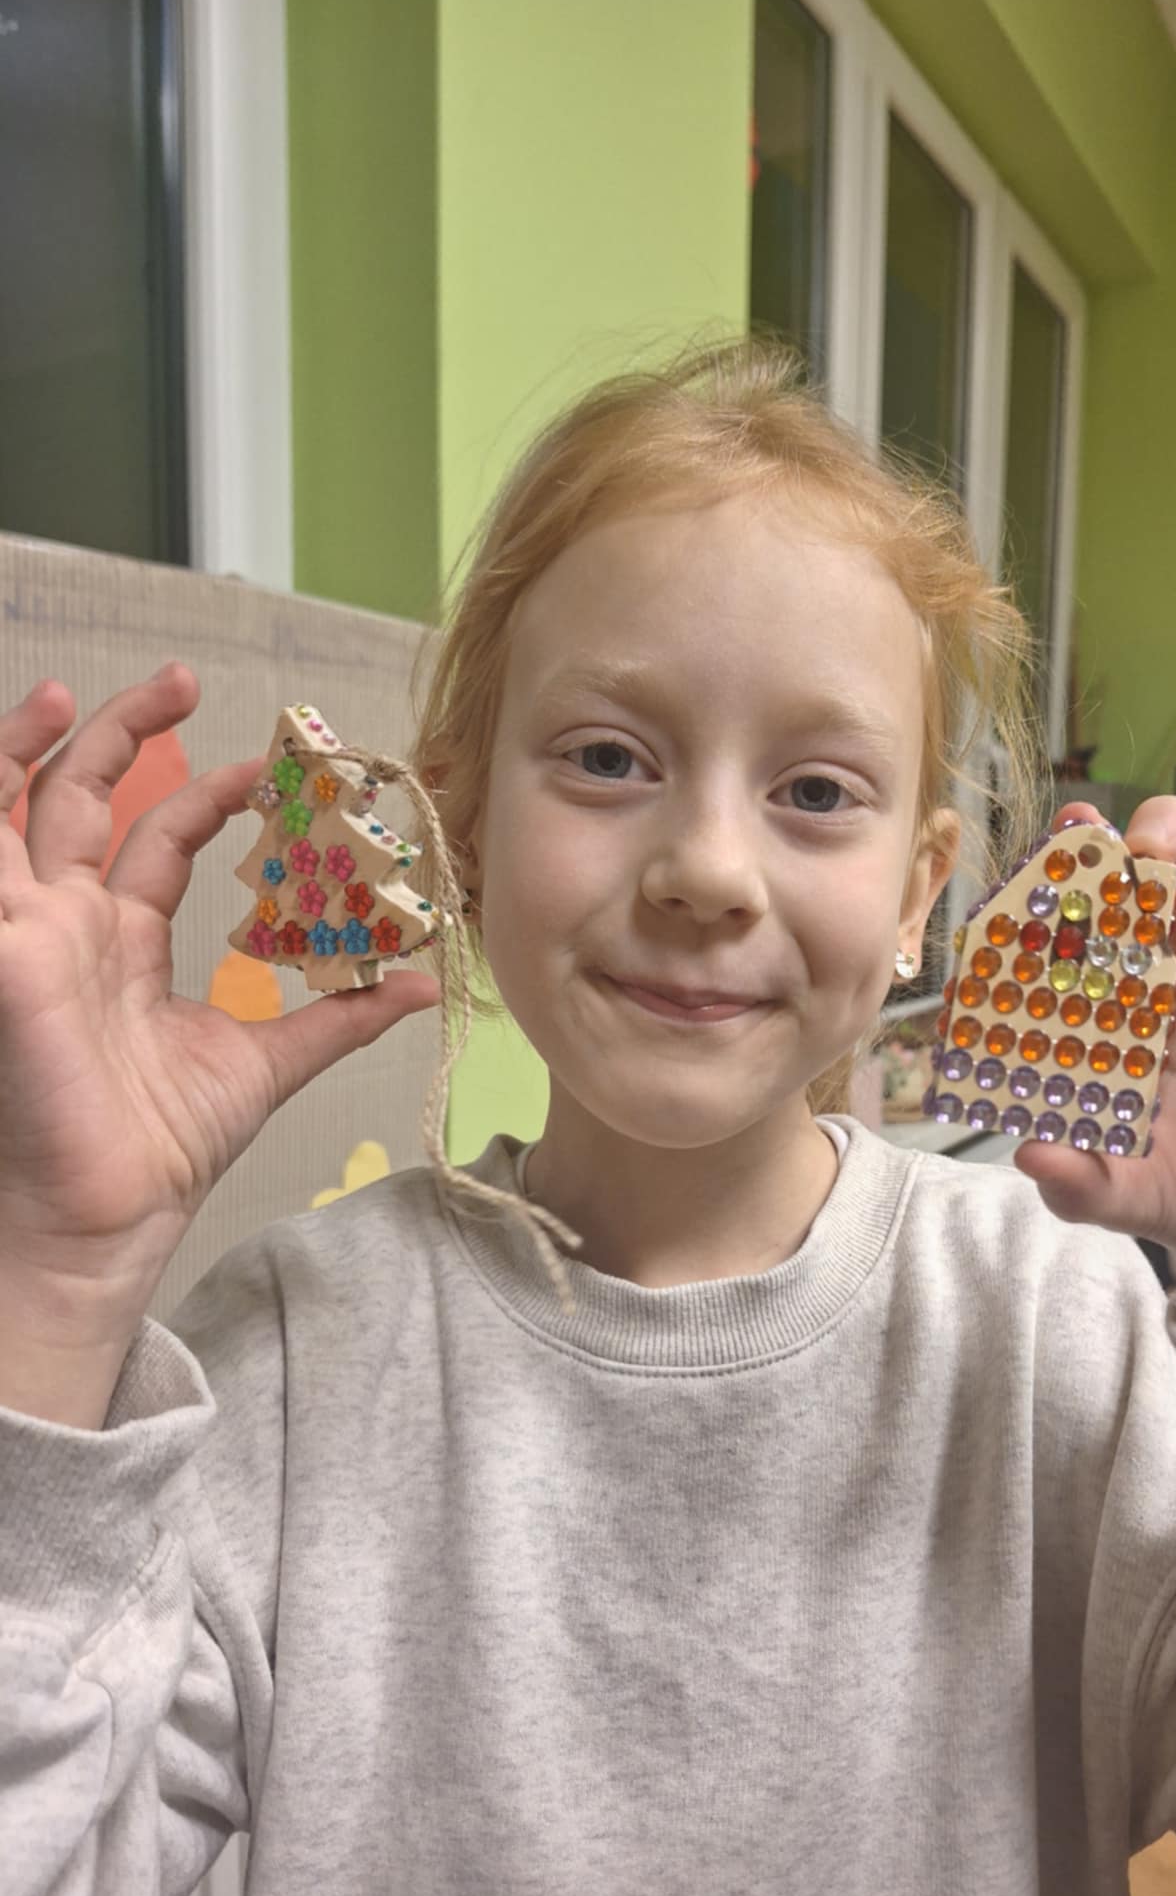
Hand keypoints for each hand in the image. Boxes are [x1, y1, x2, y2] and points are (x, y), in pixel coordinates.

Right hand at [0, 666, 439, 1320]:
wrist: (107, 1217)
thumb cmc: (160, 1149)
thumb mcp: (266, 1063)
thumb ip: (335, 1017)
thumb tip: (415, 983)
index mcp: (119, 943)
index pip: (152, 840)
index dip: (202, 796)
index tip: (261, 774)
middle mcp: (65, 926)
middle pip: (76, 799)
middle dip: (119, 731)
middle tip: (178, 679)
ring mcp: (25, 933)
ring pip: (8, 809)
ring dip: (29, 744)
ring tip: (74, 691)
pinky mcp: (7, 951)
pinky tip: (24, 747)